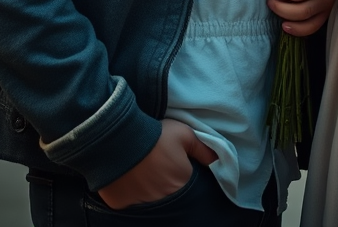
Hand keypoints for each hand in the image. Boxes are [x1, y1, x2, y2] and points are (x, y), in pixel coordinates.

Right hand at [97, 119, 216, 208]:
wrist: (121, 138)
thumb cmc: (156, 135)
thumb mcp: (185, 134)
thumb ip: (202, 149)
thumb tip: (216, 159)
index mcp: (181, 182)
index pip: (185, 181)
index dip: (179, 169)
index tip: (171, 160)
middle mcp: (163, 198)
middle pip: (167, 190)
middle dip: (164, 180)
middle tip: (156, 163)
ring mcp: (141, 203)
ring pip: (149, 197)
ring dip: (148, 187)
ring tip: (142, 168)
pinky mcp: (121, 204)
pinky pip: (129, 201)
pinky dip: (129, 191)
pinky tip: (127, 177)